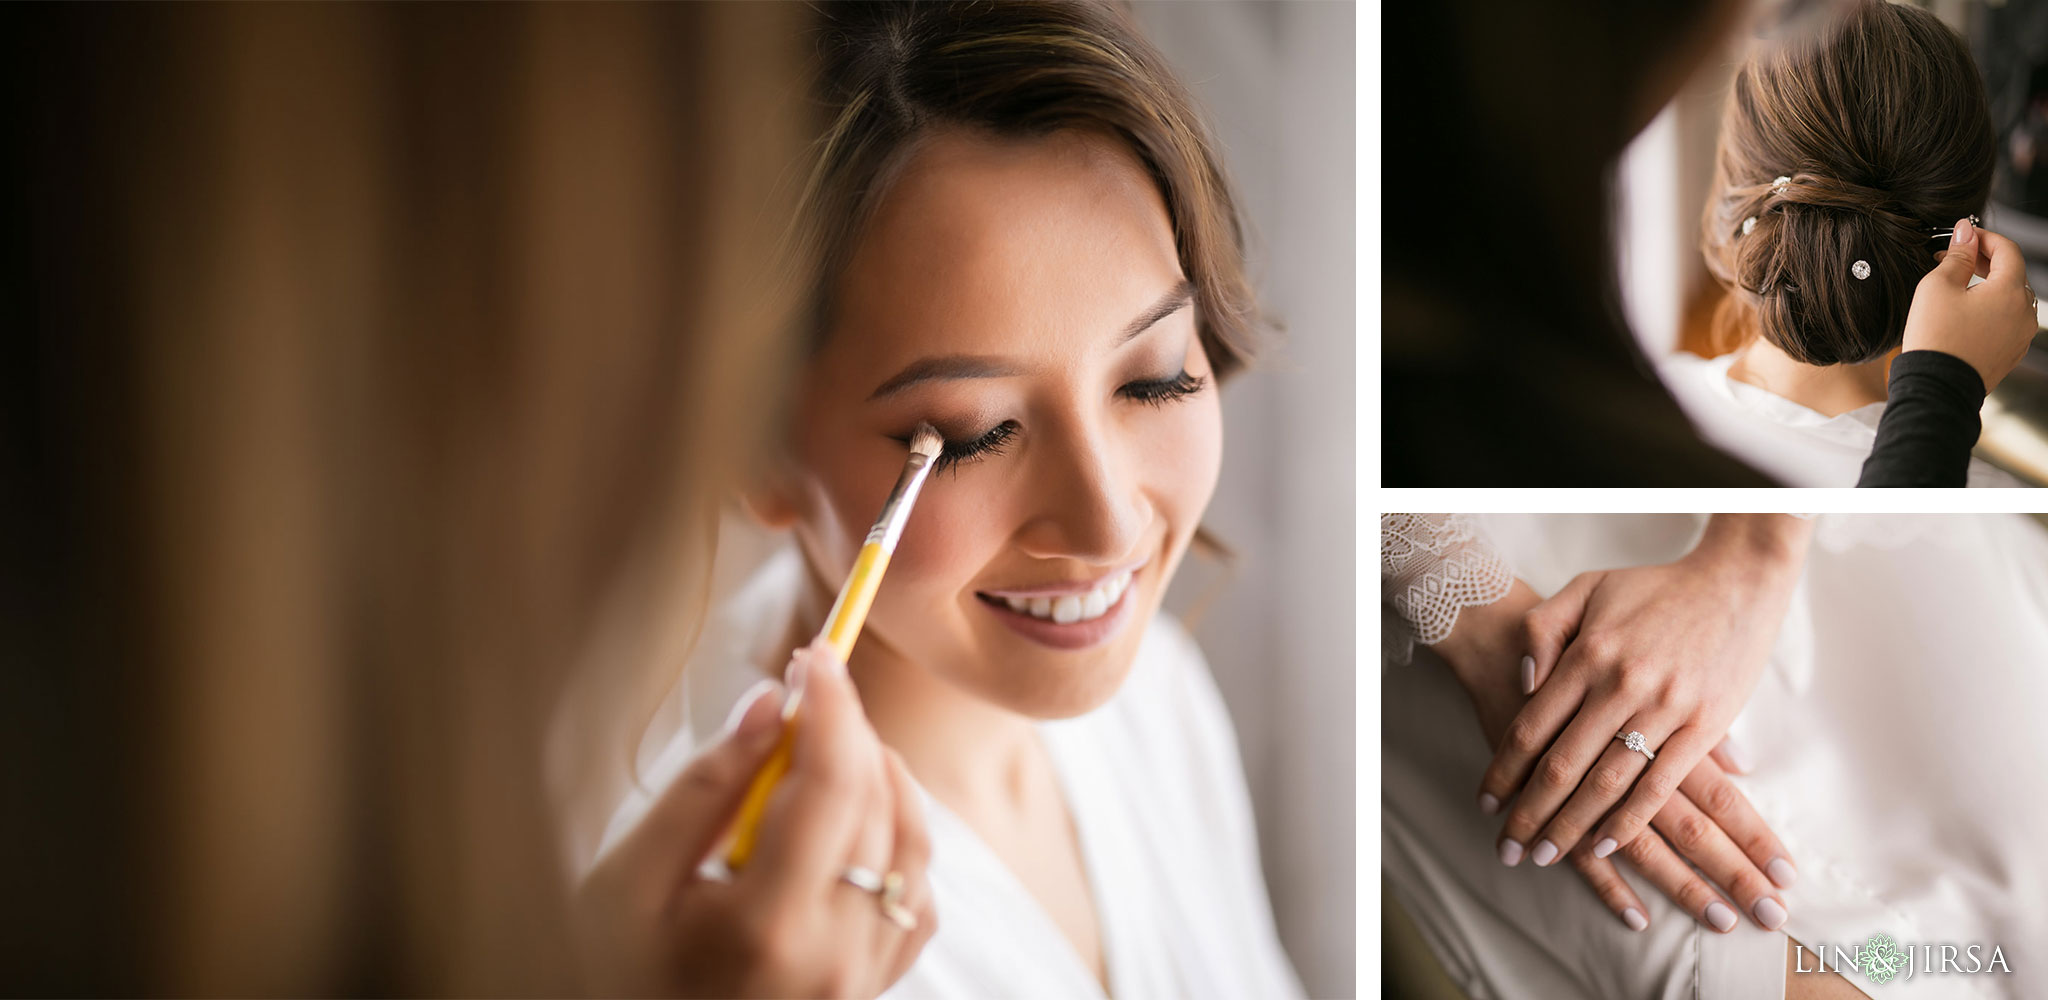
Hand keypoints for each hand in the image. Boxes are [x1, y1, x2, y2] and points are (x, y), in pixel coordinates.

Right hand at [574, 640, 936, 997]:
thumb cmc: (619, 977)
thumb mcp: (627, 884)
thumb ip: (702, 790)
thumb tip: (772, 703)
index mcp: (768, 926)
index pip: (831, 784)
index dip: (832, 707)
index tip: (818, 655)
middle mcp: (834, 955)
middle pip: (876, 804)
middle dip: (850, 730)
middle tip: (812, 690)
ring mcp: (863, 977)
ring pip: (913, 844)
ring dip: (882, 778)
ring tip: (828, 751)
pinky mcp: (875, 987)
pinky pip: (916, 894)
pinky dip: (898, 839)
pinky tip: (849, 824)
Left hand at [1474, 515, 1807, 912]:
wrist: (1735, 581)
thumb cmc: (1655, 587)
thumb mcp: (1586, 588)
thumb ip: (1544, 629)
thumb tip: (1522, 682)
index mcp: (1586, 654)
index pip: (1530, 727)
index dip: (1504, 771)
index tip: (1487, 803)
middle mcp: (1620, 685)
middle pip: (1561, 765)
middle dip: (1530, 813)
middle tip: (1509, 849)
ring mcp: (1664, 708)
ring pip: (1606, 782)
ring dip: (1572, 826)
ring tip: (1547, 855)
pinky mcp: (1705, 725)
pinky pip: (1660, 784)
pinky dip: (1630, 819)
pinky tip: (1605, 843)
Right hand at [1907, 216, 2037, 391]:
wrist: (1937, 387)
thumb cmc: (1935, 338)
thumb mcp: (1937, 287)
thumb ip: (1957, 256)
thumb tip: (1966, 232)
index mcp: (2010, 291)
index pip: (2007, 250)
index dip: (1984, 238)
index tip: (1962, 236)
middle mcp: (2025, 312)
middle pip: (2012, 273)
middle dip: (1985, 261)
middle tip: (1955, 258)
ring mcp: (2022, 334)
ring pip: (2010, 298)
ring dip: (1988, 286)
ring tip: (1957, 288)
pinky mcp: (2012, 352)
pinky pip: (2006, 321)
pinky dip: (1990, 310)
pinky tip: (1964, 314)